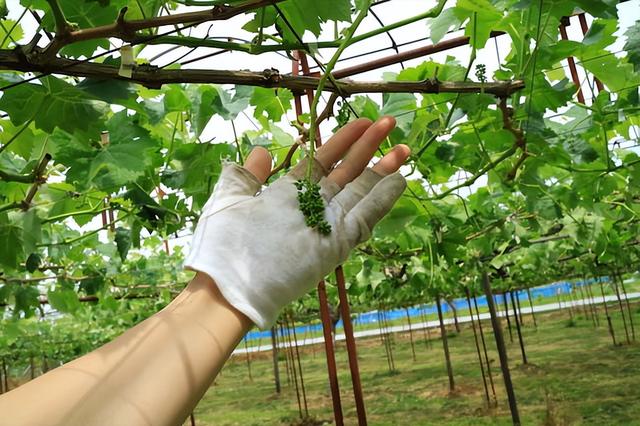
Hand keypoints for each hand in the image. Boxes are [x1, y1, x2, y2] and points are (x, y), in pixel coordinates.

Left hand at [185, 116, 409, 328]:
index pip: (322, 162)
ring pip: (360, 192)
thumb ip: (247, 175)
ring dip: (382, 170)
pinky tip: (399, 180)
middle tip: (390, 122)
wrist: (227, 289)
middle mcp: (312, 209)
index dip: (342, 142)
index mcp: (288, 195)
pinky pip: (364, 217)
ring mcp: (327, 226)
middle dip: (368, 147)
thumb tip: (261, 150)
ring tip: (403, 148)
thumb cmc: (222, 246)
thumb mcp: (230, 199)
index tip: (362, 122)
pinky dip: (382, 199)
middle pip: (346, 173)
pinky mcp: (337, 245)